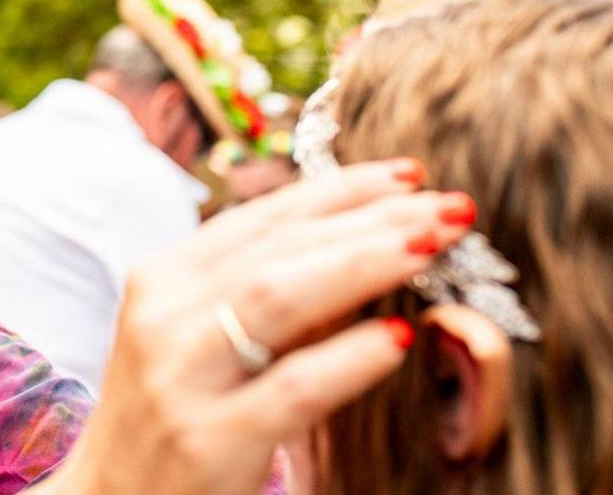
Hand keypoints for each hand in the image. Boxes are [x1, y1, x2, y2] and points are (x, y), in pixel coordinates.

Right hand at [45, 161, 473, 494]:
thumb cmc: (173, 414)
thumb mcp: (199, 339)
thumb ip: (258, 291)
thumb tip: (364, 241)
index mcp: (162, 278)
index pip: (261, 216)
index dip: (338, 189)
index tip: (410, 173)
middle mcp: (163, 315)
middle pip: (278, 247)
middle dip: (370, 220)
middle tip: (450, 207)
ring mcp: (180, 376)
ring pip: (276, 296)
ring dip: (363, 264)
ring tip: (431, 248)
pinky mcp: (208, 439)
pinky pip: (291, 387)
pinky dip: (348, 357)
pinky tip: (399, 337)